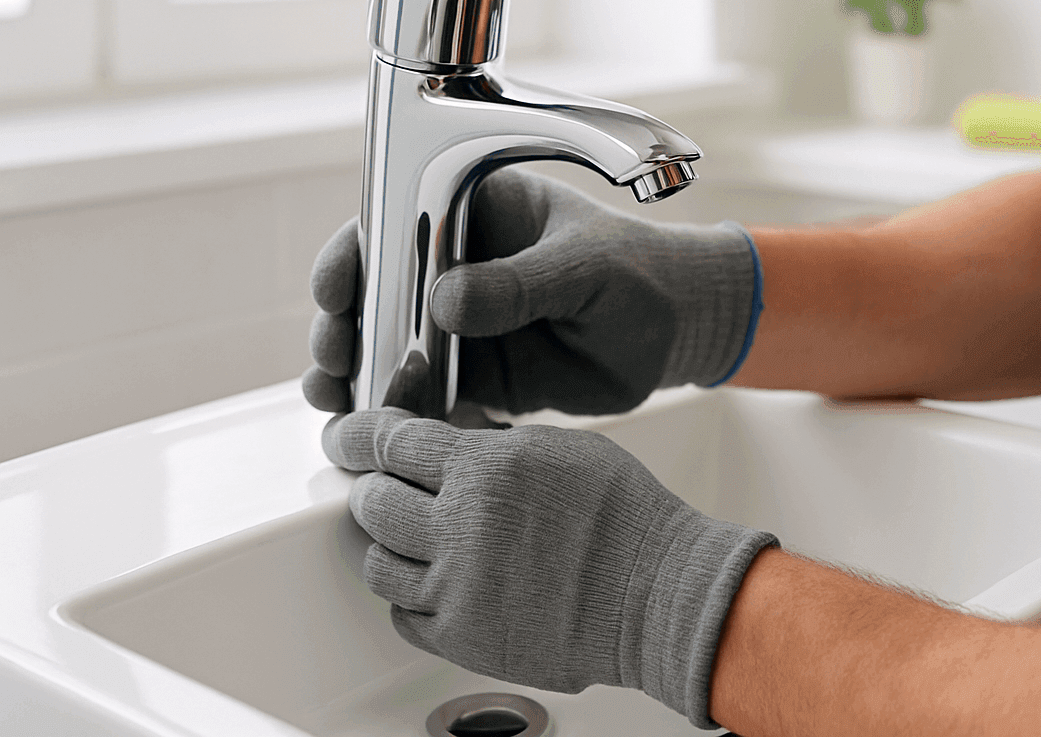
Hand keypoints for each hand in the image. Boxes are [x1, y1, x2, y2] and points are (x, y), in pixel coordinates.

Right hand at [303, 167, 761, 416]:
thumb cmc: (640, 275)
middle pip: (373, 291)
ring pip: (386, 348)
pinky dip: (397, 414)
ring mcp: (458, 324)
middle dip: (342, 326)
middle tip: (334, 361)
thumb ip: (524, 284)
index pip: (395, 221)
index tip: (336, 292)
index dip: (354, 254)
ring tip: (341, 404)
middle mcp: (453, 265)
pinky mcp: (473, 375)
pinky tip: (381, 434)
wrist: (676, 331)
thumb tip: (446, 302)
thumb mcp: (587, 268)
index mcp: (475, 211)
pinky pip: (421, 395)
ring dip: (357, 375)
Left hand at [324, 407, 777, 726]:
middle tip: (383, 486)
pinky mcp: (463, 637)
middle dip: (372, 487)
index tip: (348, 438)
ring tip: (409, 537)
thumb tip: (445, 445)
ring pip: (378, 562)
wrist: (659, 594)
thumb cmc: (628, 519)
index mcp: (486, 469)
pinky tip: (432, 581)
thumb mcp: (560, 448)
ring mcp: (458, 587)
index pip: (391, 442)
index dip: (359, 436)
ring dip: (386, 544)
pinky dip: (408, 596)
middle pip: (372, 501)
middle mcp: (462, 527)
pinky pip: (402, 614)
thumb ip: (492, 446)